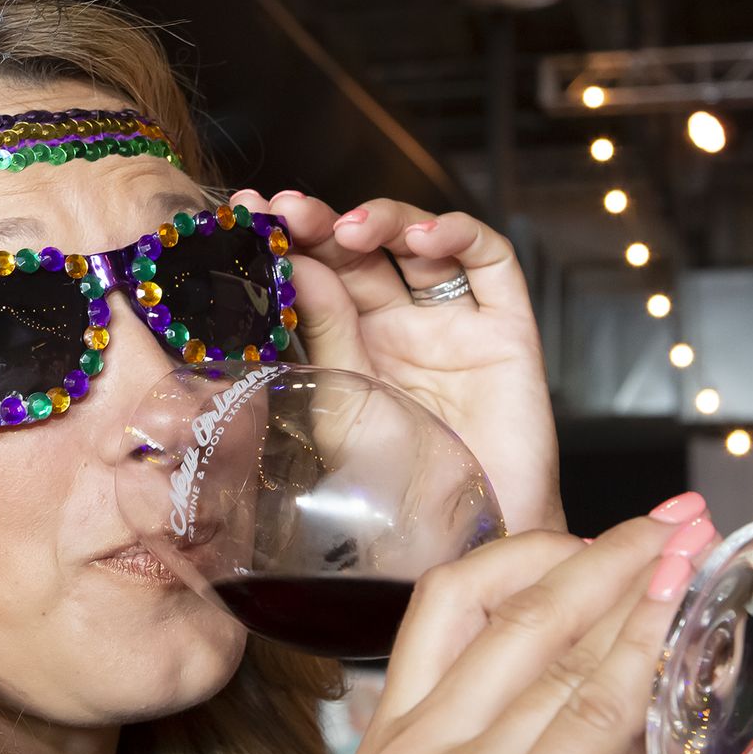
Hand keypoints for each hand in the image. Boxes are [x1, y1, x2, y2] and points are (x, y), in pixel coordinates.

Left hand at [233, 190, 561, 531]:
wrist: (461, 542)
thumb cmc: (394, 491)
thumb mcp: (340, 403)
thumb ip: (323, 331)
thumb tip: (296, 261)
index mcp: (348, 344)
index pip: (315, 273)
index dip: (285, 240)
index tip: (247, 214)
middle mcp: (397, 326)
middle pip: (361, 252)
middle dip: (324, 222)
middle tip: (290, 211)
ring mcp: (451, 323)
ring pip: (419, 244)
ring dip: (385, 220)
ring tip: (351, 229)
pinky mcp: (505, 328)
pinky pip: (490, 264)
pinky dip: (461, 235)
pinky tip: (426, 237)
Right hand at [350, 494, 717, 753]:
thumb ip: (547, 721)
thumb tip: (632, 621)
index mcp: (390, 746)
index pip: (447, 602)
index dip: (535, 549)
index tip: (613, 528)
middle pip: (506, 614)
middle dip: (604, 553)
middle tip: (677, 517)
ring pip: (552, 655)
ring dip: (634, 589)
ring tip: (691, 547)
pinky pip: (586, 712)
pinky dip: (639, 649)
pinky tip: (674, 608)